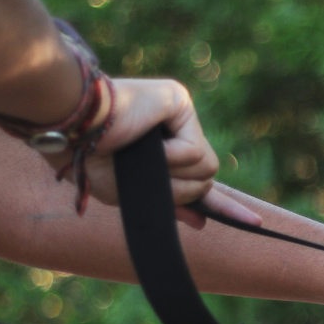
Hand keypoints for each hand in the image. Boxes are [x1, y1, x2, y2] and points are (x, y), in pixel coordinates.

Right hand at [45, 77, 260, 228]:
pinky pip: (194, 152)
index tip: (252, 223)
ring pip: (207, 169)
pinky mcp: (179, 100)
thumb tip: (202, 222)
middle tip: (145, 175)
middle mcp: (176, 129)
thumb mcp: (133, 194)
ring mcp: (179, 113)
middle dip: (180, 190)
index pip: (202, 179)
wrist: (70, 133)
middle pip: (206, 179)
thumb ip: (171, 204)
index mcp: (164, 151)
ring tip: (141, 158)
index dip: (225, 205)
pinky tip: (146, 141)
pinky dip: (169, 158)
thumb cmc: (90, 161)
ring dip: (173, 177)